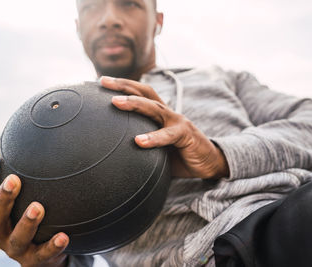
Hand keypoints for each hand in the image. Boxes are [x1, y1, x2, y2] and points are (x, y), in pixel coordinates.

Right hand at [0, 158, 68, 266]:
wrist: (42, 258)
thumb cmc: (34, 224)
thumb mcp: (25, 205)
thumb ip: (26, 184)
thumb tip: (27, 150)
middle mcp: (2, 234)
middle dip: (4, 199)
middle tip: (14, 180)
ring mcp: (17, 250)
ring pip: (18, 238)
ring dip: (27, 222)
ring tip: (38, 207)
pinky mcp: (34, 262)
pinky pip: (44, 254)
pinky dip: (53, 246)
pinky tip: (64, 236)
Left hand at [100, 76, 228, 178]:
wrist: (210, 163)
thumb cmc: (179, 156)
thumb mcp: (157, 148)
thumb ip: (141, 145)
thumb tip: (115, 154)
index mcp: (160, 115)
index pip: (141, 94)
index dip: (123, 85)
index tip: (102, 82)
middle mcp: (168, 113)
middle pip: (145, 93)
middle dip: (124, 85)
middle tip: (103, 81)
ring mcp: (178, 122)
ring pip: (155, 108)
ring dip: (135, 104)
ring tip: (116, 103)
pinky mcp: (186, 134)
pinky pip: (169, 135)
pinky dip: (154, 138)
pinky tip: (138, 141)